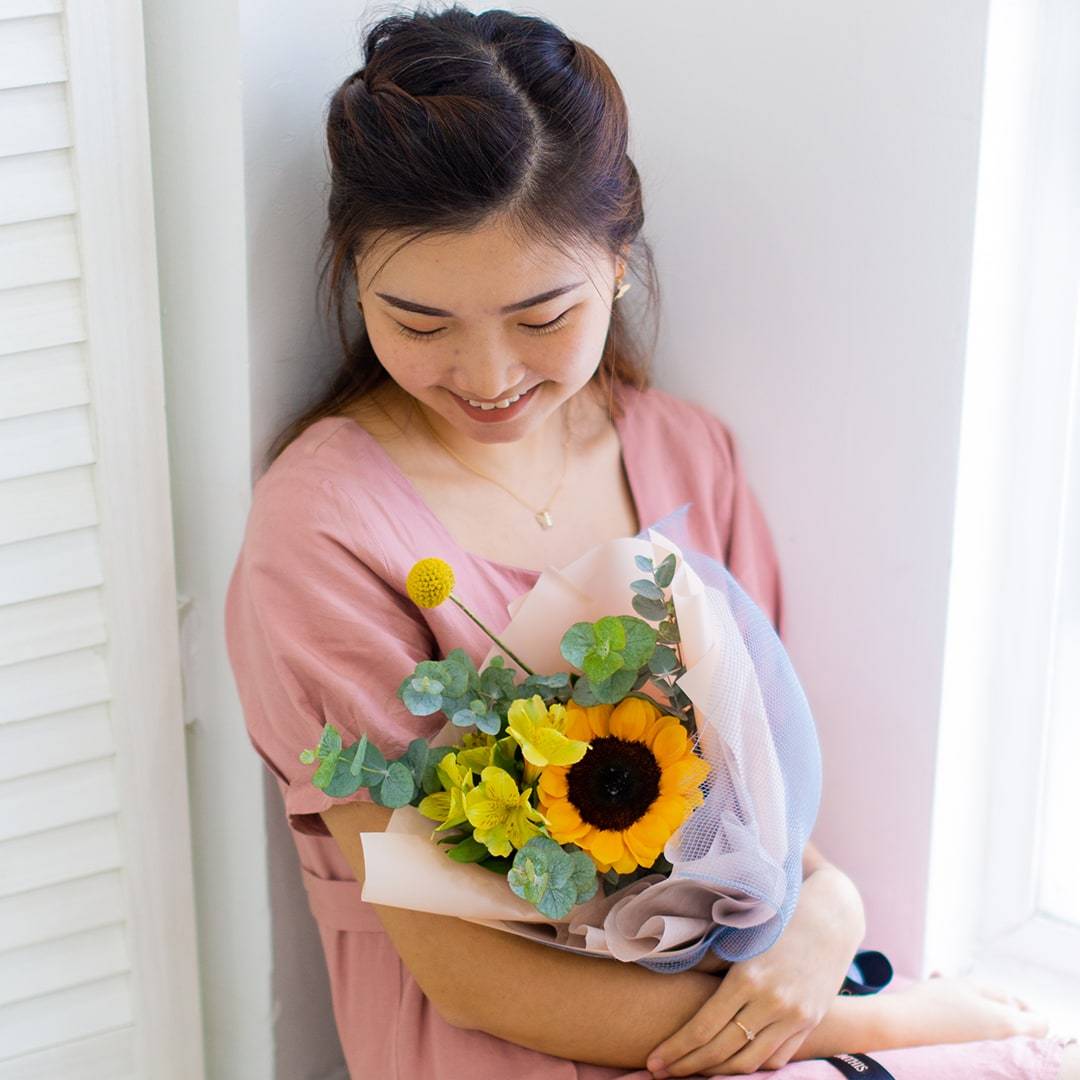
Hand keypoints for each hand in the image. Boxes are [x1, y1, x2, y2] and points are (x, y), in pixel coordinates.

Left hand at [646, 868, 863, 1076]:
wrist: (831, 917)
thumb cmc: (776, 917)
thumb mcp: (739, 935)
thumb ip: (709, 961)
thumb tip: (672, 975)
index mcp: (748, 978)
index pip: (704, 1027)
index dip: (676, 1049)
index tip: (653, 1061)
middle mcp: (772, 1002)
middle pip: (722, 1050)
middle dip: (687, 1066)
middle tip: (659, 1072)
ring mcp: (795, 1016)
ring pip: (749, 1062)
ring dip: (717, 1072)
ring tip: (692, 1070)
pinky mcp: (810, 1023)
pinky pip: (776, 1056)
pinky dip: (751, 1064)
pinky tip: (730, 1063)